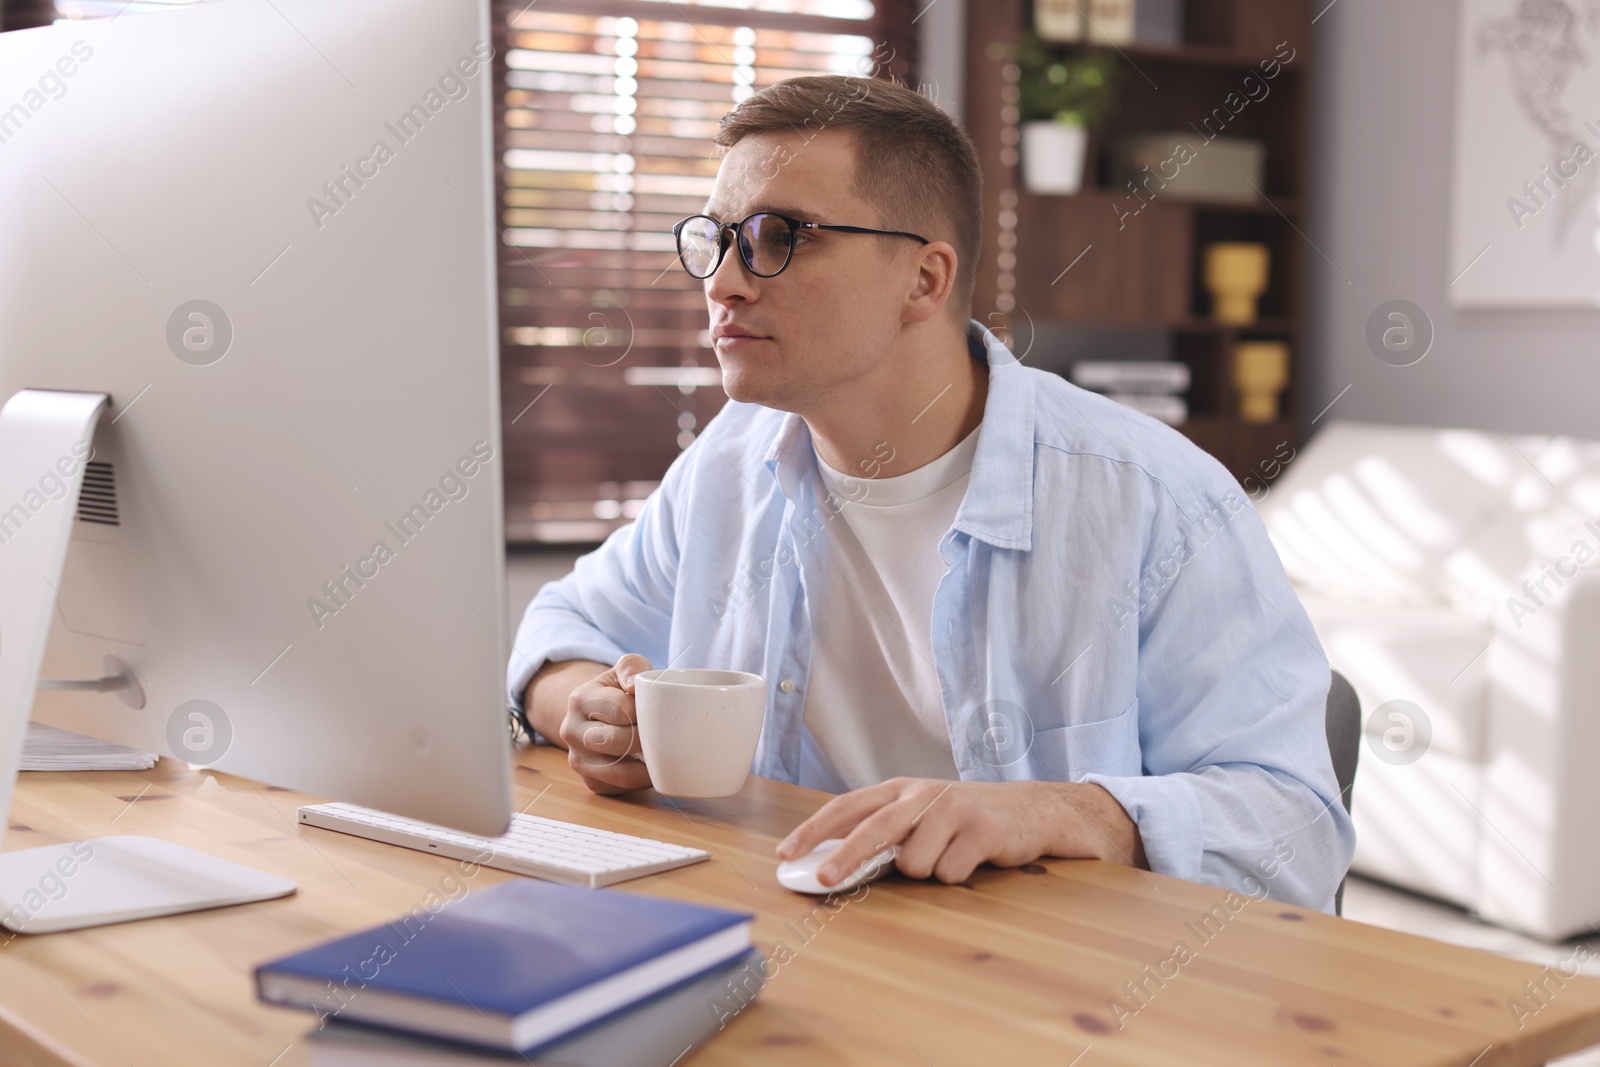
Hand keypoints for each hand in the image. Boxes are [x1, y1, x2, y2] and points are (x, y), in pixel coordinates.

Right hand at [559, 654, 652, 794]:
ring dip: (648, 764)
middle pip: (618, 742)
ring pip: (621, 772)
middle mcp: (571, 731)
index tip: (659, 711)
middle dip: (647, 739)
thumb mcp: (624, 670)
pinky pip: (623, 788)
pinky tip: (650, 764)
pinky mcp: (591, 782)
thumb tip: (634, 686)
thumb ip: (632, 667)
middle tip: (666, 734)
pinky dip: (642, 779)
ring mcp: (578, 760)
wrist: (597, 715)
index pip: (621, 710)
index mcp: (580, 700)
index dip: (647, 712)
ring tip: (663, 752)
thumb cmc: (619, 691)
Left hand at [775, 778, 1146, 886]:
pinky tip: (972, 859)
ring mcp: (951, 808)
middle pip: (871, 829)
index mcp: (900, 790)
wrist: (1033, 811)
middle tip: (823, 882)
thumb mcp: (922, 817)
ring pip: (915, 862)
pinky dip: (956, 876)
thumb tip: (832, 865)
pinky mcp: (980, 828)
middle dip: (845, 858)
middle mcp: (921, 794)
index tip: (787, 853)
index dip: (814, 830)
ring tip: (950, 857)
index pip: (846, 807)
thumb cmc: (967, 819)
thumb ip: (884, 834)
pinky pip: (950, 872)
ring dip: (928, 872)